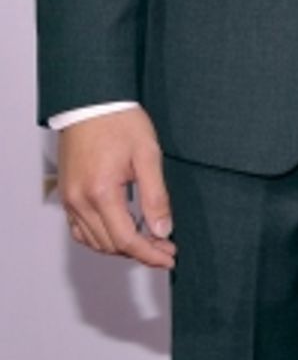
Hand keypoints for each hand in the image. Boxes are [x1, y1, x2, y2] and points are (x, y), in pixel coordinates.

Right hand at [57, 108, 175, 269]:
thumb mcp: (148, 155)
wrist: (92, 101)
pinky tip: (120, 232)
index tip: (169, 257)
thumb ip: (156, 196)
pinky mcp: (67, 195)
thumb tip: (163, 230)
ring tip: (149, 241)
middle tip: (166, 246)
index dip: (150, 254)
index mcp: (102, 192)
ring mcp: (70, 200)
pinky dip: (100, 238)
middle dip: (141, 251)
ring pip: (95, 241)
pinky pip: (81, 230)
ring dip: (122, 246)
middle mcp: (80, 201)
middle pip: (111, 245)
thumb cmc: (120, 121)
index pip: (127, 240)